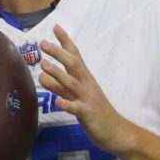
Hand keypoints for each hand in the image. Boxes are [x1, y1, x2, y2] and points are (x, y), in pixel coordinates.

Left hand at [38, 25, 128, 154]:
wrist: (117, 131)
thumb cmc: (95, 111)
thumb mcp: (75, 96)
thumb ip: (58, 86)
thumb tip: (41, 76)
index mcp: (85, 78)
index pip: (75, 55)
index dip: (65, 41)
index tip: (55, 27)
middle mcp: (86, 84)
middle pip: (73, 64)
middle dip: (58, 53)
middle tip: (43, 43)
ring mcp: (87, 99)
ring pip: (72, 83)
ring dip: (58, 73)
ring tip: (44, 65)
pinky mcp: (88, 114)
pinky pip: (77, 108)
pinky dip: (67, 104)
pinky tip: (57, 102)